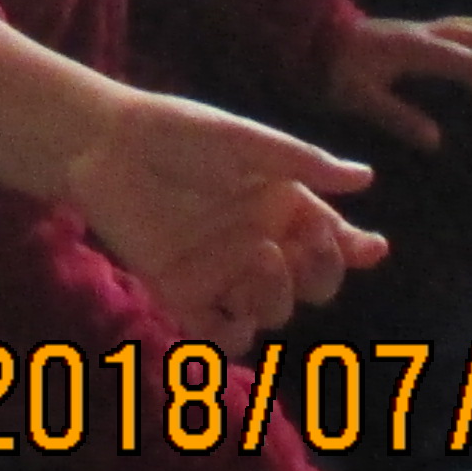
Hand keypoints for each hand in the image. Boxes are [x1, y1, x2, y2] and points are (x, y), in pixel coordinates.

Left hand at [55, 90, 381, 350]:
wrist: (104, 144)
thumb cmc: (176, 131)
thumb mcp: (243, 139)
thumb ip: (301, 162)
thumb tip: (366, 177)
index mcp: (281, 207)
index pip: (332, 241)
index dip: (353, 251)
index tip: (367, 248)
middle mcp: (260, 245)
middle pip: (312, 285)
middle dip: (321, 273)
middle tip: (306, 244)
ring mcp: (222, 274)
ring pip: (272, 312)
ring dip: (277, 296)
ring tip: (259, 255)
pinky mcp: (182, 294)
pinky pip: (218, 336)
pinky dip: (230, 338)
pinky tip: (233, 314)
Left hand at [317, 12, 471, 154]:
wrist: (305, 37)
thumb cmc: (330, 69)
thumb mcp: (359, 99)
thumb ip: (399, 118)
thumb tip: (437, 140)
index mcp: (417, 47)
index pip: (471, 63)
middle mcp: (424, 31)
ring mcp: (420, 27)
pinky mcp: (413, 31)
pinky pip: (459, 30)